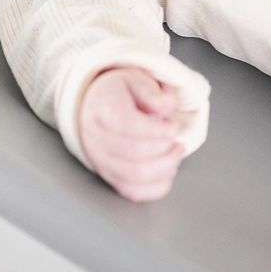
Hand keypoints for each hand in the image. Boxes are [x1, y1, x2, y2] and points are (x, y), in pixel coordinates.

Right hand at [78, 67, 184, 201]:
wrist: (93, 106)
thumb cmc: (115, 94)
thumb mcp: (133, 80)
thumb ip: (151, 92)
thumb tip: (167, 104)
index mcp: (103, 111)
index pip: (130, 127)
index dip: (158, 131)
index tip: (173, 126)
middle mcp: (97, 139)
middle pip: (135, 154)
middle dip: (165, 149)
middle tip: (177, 141)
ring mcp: (101, 161)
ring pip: (135, 175)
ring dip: (164, 167)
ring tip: (175, 154)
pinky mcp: (109, 176)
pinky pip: (133, 192)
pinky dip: (156, 188)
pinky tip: (167, 173)